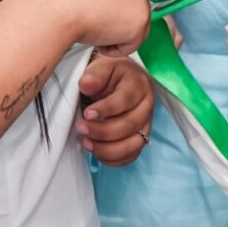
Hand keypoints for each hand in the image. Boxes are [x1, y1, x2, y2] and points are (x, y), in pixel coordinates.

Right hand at [58, 0, 151, 50]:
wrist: (58, 7)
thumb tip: (103, 7)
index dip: (109, 11)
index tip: (94, 13)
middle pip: (131, 12)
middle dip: (113, 23)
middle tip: (91, 22)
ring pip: (132, 30)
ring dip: (111, 36)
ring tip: (92, 26)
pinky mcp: (141, 20)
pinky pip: (130, 46)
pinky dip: (112, 49)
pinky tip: (96, 35)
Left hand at [77, 47, 154, 166]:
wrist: (116, 81)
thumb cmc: (108, 74)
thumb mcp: (100, 67)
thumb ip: (93, 75)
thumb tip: (86, 84)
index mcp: (138, 85)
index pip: (126, 100)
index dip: (106, 109)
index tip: (87, 113)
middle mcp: (147, 106)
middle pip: (130, 125)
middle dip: (103, 131)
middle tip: (81, 128)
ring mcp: (146, 125)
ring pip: (133, 145)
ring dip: (108, 149)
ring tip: (86, 143)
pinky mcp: (140, 139)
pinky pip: (131, 156)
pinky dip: (113, 159)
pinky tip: (96, 152)